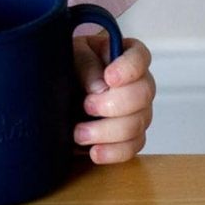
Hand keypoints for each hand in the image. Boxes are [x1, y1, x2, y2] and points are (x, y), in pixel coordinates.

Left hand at [72, 26, 153, 163]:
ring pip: (137, 125)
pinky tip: (94, 152)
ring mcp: (138, 111)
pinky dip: (113, 152)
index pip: (139, 58)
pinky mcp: (131, 136)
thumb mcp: (72, 52)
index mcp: (125, 55)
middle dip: (114, 104)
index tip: (110, 78)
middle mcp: (139, 83)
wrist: (62, 86)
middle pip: (143, 95)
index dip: (129, 69)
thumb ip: (85, 62)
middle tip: (86, 106)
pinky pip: (132, 148)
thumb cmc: (70, 62)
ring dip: (107, 132)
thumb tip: (99, 87)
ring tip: (79, 133)